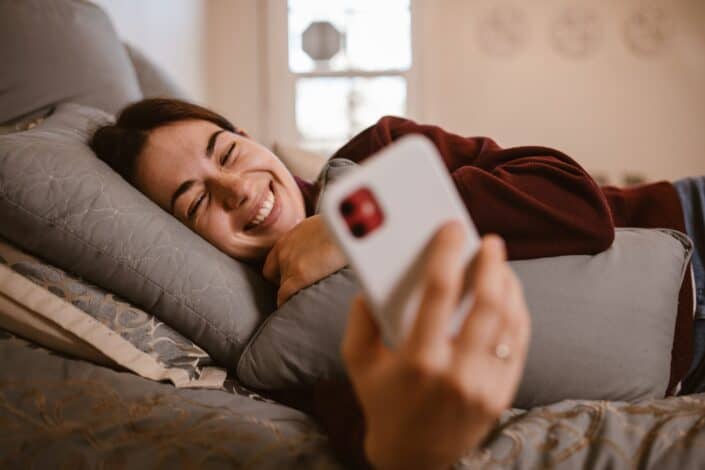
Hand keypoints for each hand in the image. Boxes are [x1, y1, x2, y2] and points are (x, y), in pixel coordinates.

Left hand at [263, 214, 346, 306]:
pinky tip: (297, 312)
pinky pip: (284, 297)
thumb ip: (318, 238)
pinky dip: (287, 304)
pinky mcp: (299, 275)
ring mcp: (289, 263)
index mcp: (291, 237)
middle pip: (273, 274)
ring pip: (281, 287)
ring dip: (291, 294)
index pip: (275, 260)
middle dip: (284, 283)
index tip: (295, 279)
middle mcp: (284, 249)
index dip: (283, 272)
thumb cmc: (346, 227)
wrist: (350, 224)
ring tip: (305, 303)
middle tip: (301, 291)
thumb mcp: (325, 226)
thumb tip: (329, 247)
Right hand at [342, 222, 530, 469]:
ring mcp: (485, 386)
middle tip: (489, 242)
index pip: (439, 293)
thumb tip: (376, 277)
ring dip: (508, 284)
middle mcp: (457, 373)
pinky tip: (507, 295)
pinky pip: (518, 343)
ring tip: (499, 264)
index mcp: (417, 360)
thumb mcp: (356, 360)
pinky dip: (517, 312)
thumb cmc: (381, 400)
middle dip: (491, 264)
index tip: (452, 229)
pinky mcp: (502, 394)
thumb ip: (361, 316)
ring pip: (510, 321)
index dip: (446, 253)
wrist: (412, 457)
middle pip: (487, 304)